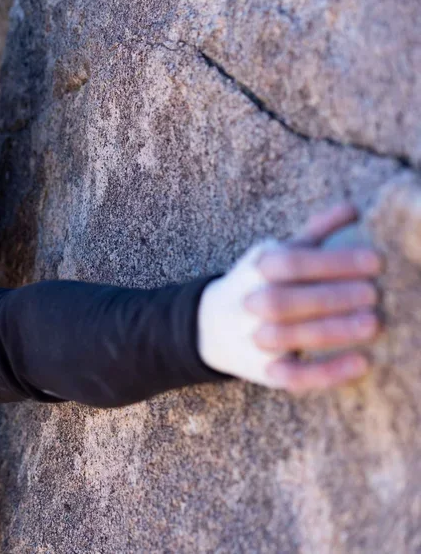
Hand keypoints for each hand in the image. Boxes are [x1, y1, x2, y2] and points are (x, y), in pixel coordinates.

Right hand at [197, 203, 382, 391]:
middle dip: (330, 296)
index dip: (332, 261)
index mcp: (256, 269)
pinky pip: (294, 376)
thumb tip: (353, 208)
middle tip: (373, 293)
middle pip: (285, 300)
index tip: (375, 261)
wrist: (209, 327)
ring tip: (373, 323)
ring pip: (288, 337)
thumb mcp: (277, 255)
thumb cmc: (258, 284)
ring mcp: (253, 339)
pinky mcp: (265, 371)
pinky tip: (361, 363)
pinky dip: (327, 371)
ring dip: (331, 331)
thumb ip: (315, 234)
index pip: (291, 262)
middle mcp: (249, 303)